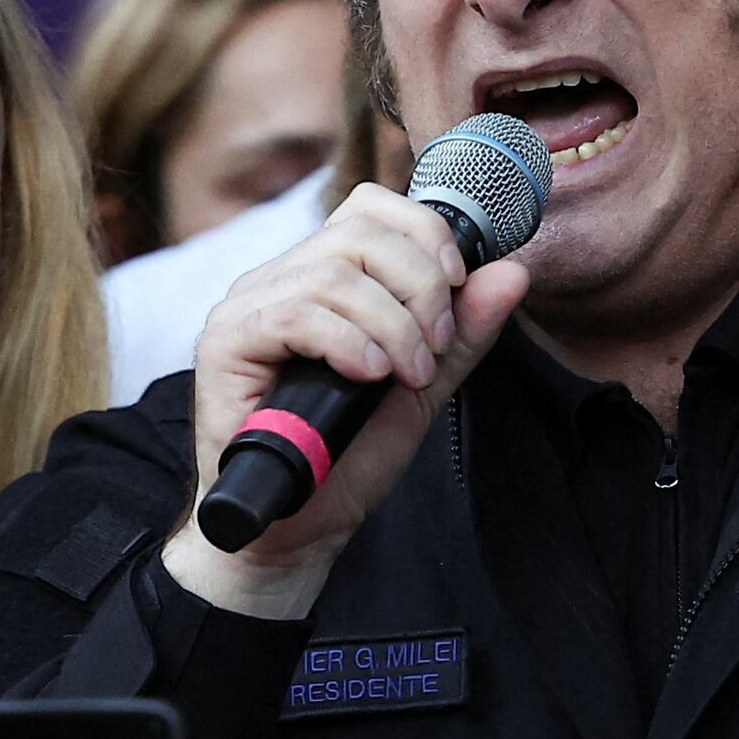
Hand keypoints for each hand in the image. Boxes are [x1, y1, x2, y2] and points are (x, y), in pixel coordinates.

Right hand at [161, 182, 532, 615]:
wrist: (298, 530)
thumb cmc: (347, 460)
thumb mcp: (422, 389)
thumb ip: (463, 333)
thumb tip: (513, 272)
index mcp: (320, 278)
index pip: (370, 208)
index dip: (425, 235)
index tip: (457, 291)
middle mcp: (278, 281)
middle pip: (359, 231)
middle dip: (421, 285)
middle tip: (434, 348)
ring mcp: (247, 308)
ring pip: (332, 271)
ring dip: (392, 324)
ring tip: (406, 375)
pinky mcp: (225, 344)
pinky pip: (295, 313)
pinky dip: (348, 341)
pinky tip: (369, 376)